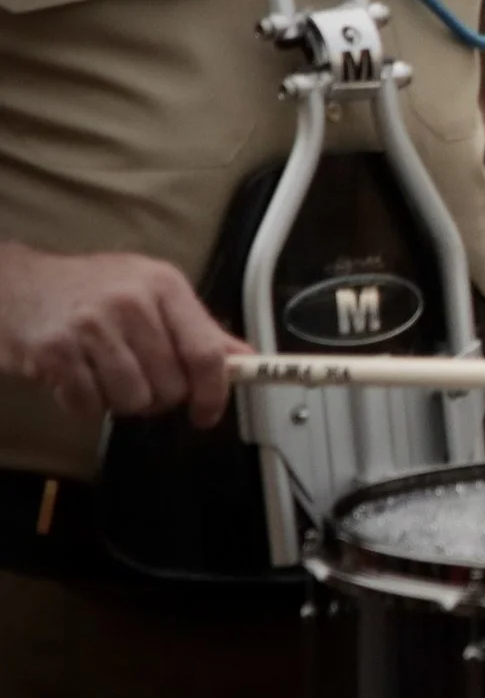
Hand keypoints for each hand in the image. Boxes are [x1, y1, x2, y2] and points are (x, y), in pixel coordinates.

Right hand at [0, 244, 248, 425]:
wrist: (14, 283)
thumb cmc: (92, 290)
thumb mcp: (152, 293)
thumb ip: (200, 329)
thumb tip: (247, 361)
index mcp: (164, 286)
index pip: (207, 354)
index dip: (213, 394)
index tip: (206, 414)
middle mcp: (131, 303)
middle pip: (171, 387)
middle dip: (159, 396)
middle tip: (139, 379)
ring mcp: (91, 327)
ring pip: (133, 401)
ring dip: (122, 401)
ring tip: (106, 375)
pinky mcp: (55, 352)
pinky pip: (89, 406)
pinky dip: (86, 404)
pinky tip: (77, 378)